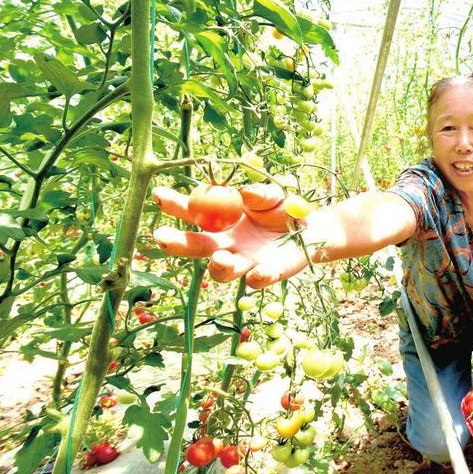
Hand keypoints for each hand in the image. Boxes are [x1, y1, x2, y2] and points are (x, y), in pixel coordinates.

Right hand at [151, 183, 309, 288]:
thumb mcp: (273, 195)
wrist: (313, 228)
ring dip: (218, 266)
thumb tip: (244, 193)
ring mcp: (245, 261)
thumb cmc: (285, 209)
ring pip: (221, 271)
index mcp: (221, 221)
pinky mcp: (266, 274)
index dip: (175, 206)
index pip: (192, 213)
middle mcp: (227, 244)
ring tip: (220, 257)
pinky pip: (257, 280)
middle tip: (162, 236)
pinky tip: (258, 271)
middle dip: (178, 243)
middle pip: (197, 247)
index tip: (159, 196)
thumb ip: (260, 193)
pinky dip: (257, 277)